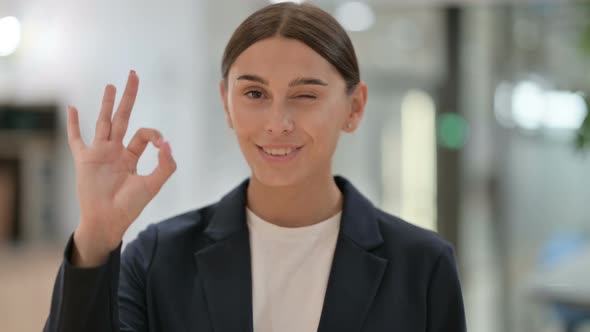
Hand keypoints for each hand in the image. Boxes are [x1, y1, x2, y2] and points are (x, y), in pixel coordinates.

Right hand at [67, 70, 175, 266]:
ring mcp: (99, 153)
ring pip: (103, 122)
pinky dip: (74, 124)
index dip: (154, 134)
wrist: (108, 220)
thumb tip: (168, 142)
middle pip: (123, 117)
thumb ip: (165, 165)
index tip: (161, 144)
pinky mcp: (84, 159)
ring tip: (110, 85)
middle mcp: (116, 151)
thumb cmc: (130, 206)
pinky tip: (73, 108)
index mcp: (132, 156)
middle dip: (128, 97)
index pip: (144, 134)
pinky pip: (77, 139)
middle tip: (133, 75)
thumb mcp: (153, 184)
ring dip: (106, 103)